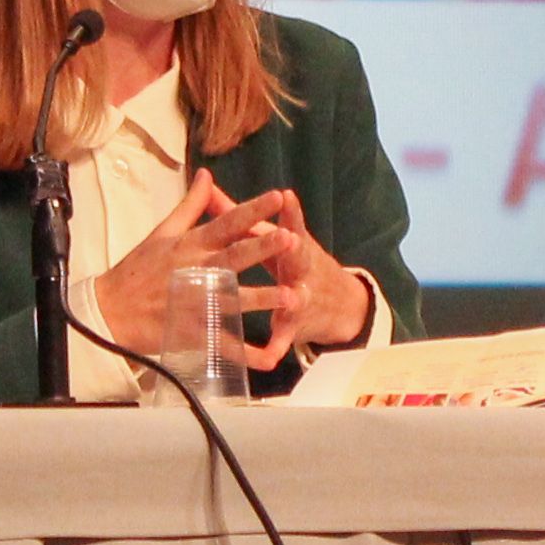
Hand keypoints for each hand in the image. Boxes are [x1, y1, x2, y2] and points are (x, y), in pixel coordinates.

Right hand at [92, 171, 295, 368]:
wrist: (109, 313)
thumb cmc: (138, 271)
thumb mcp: (162, 232)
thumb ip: (190, 205)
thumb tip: (207, 174)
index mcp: (191, 246)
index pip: (226, 223)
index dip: (252, 210)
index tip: (278, 198)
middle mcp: (197, 273)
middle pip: (234, 259)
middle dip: (262, 249)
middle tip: (291, 239)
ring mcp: (196, 305)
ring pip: (235, 302)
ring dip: (264, 300)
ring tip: (293, 296)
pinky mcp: (194, 334)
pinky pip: (224, 346)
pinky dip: (247, 354)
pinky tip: (271, 357)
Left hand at [249, 191, 381, 351]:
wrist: (339, 303)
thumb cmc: (290, 260)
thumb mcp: (269, 236)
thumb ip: (237, 214)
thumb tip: (205, 185)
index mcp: (293, 244)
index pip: (291, 224)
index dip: (289, 212)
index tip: (286, 196)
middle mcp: (300, 269)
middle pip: (298, 258)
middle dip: (295, 249)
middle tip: (291, 239)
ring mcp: (300, 298)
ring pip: (296, 297)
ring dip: (292, 296)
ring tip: (292, 296)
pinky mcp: (294, 326)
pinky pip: (283, 338)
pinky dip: (277, 347)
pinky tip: (268, 359)